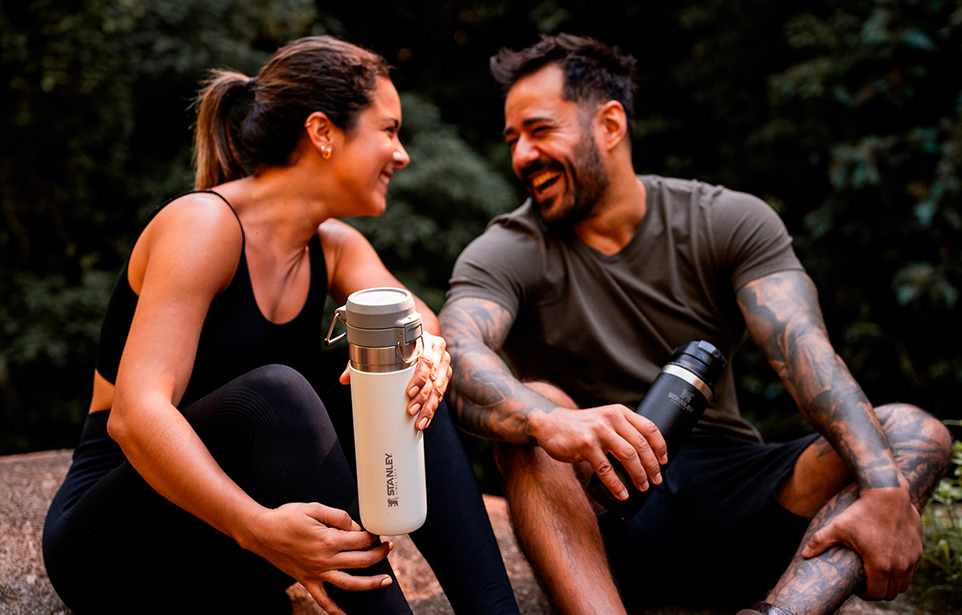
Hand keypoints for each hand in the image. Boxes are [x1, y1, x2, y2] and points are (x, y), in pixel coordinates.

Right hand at [241, 502, 392, 614]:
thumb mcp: (314, 508)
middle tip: (388, 549)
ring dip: (370, 584)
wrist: (262, 533)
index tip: (378, 533)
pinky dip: (335, 611)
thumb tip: (356, 526)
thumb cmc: (286, 518)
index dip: (373, 536)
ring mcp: (317, 573)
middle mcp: (325, 560)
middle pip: (361, 561)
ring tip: (385, 582)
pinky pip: (323, 601)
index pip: (361, 540)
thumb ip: (338, 516)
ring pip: (350, 584)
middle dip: (379, 555)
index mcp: (329, 540)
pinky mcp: (307, 581)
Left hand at [338, 333, 450, 431]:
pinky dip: (433, 408)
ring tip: (419, 422)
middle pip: (434, 378)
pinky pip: (441, 394)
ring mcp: (443, 363)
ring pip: (440, 389)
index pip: (426, 360)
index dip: (419, 378)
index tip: (409, 392)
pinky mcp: (445, 375)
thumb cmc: (396, 343)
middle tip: (411, 411)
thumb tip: (344, 379)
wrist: (415, 336)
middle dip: (423, 398)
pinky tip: (425, 419)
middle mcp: (437, 351)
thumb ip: (362, 361)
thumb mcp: (380, 348)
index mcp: (424, 340)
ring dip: (429, 407)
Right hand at [533, 405, 667, 499]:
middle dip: (652, 466)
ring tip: (643, 487)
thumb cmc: (580, 427)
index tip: (664, 461)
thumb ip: (621, 428)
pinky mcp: (585, 445)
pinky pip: (606, 469)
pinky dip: (617, 484)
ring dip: (639, 475)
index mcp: (619, 412)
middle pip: (641, 444)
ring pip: (628, 456)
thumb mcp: (603, 419)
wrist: (550, 424)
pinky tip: (622, 493)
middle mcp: (611, 419)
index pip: (649, 427)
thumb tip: (644, 453)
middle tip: (656, 480)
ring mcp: (598, 431)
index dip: (660, 446)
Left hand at [802, 483, 921, 600]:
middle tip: (866, 581)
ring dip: (891, 583)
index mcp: (880, 565)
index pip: (875, 594)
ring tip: (877, 573)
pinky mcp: (918, 550)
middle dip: (877, 591)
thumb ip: (820, 542)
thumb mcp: (837, 527)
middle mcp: (900, 566)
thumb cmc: (861, 511)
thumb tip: (804, 554)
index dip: (864, 594)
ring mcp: (912, 558)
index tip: (857, 586)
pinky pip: (912, 571)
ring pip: (903, 584)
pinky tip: (889, 562)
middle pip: (890, 593)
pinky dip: (902, 572)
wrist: (888, 493)